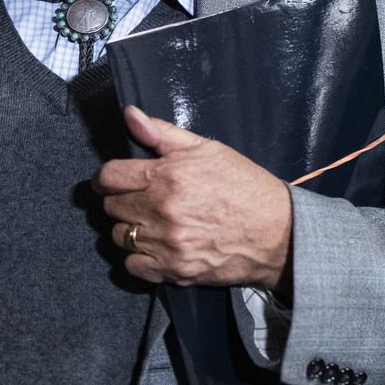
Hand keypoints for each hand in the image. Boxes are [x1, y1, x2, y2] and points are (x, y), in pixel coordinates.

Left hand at [92, 106, 292, 287]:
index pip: (108, 176)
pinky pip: (132, 266)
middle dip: (121, 201)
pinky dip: (138, 258)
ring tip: (150, 222)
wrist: (277, 232)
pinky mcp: (174, 270)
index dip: (107, 177)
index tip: (115, 180)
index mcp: (167, 176)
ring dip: (129, 229)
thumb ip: (162, 133)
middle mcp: (161, 210)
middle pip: (111, 207)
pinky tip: (154, 246)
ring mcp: (166, 243)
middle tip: (140, 199)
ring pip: (119, 237)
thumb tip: (130, 115)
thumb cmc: (244, 186)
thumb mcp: (207, 149)